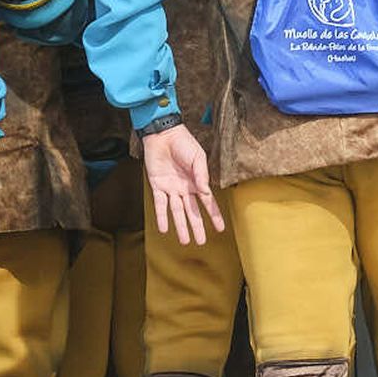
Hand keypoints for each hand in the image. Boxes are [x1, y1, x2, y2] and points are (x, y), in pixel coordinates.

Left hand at [142, 123, 224, 245]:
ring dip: (181, 226)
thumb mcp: (198, 158)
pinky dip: (162, 217)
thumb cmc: (183, 142)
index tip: (220, 229)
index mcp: (197, 182)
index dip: (214, 216)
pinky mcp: (157, 186)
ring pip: (177, 212)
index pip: (207, 203)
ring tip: (184, 241)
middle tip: (201, 242)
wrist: (163, 134)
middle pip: (192, 212)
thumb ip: (201, 176)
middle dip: (196, 227)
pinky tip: (164, 229)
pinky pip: (160, 204)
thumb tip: (205, 193)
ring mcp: (171, 188)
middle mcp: (185, 188)